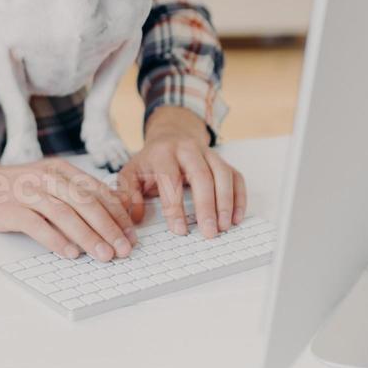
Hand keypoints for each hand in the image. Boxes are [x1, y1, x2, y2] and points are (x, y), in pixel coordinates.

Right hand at [0, 152, 141, 260]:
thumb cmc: (18, 188)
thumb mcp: (50, 183)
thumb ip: (76, 195)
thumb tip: (113, 216)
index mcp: (61, 170)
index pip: (98, 192)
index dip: (118, 214)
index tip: (131, 235)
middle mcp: (47, 177)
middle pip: (85, 203)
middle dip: (109, 228)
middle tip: (124, 249)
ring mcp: (28, 192)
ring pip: (65, 214)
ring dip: (88, 236)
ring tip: (104, 255)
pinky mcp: (10, 209)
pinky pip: (37, 225)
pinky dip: (56, 240)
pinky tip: (70, 254)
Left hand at [116, 107, 245, 238]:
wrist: (170, 135)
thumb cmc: (151, 161)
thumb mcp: (131, 173)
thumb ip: (128, 195)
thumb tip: (135, 218)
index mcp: (163, 153)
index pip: (170, 179)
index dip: (175, 206)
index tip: (179, 230)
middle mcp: (188, 149)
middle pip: (201, 175)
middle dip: (206, 205)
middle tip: (209, 232)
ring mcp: (208, 153)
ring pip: (222, 174)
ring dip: (226, 202)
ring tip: (224, 226)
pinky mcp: (223, 161)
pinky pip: (236, 177)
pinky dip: (239, 197)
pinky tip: (236, 218)